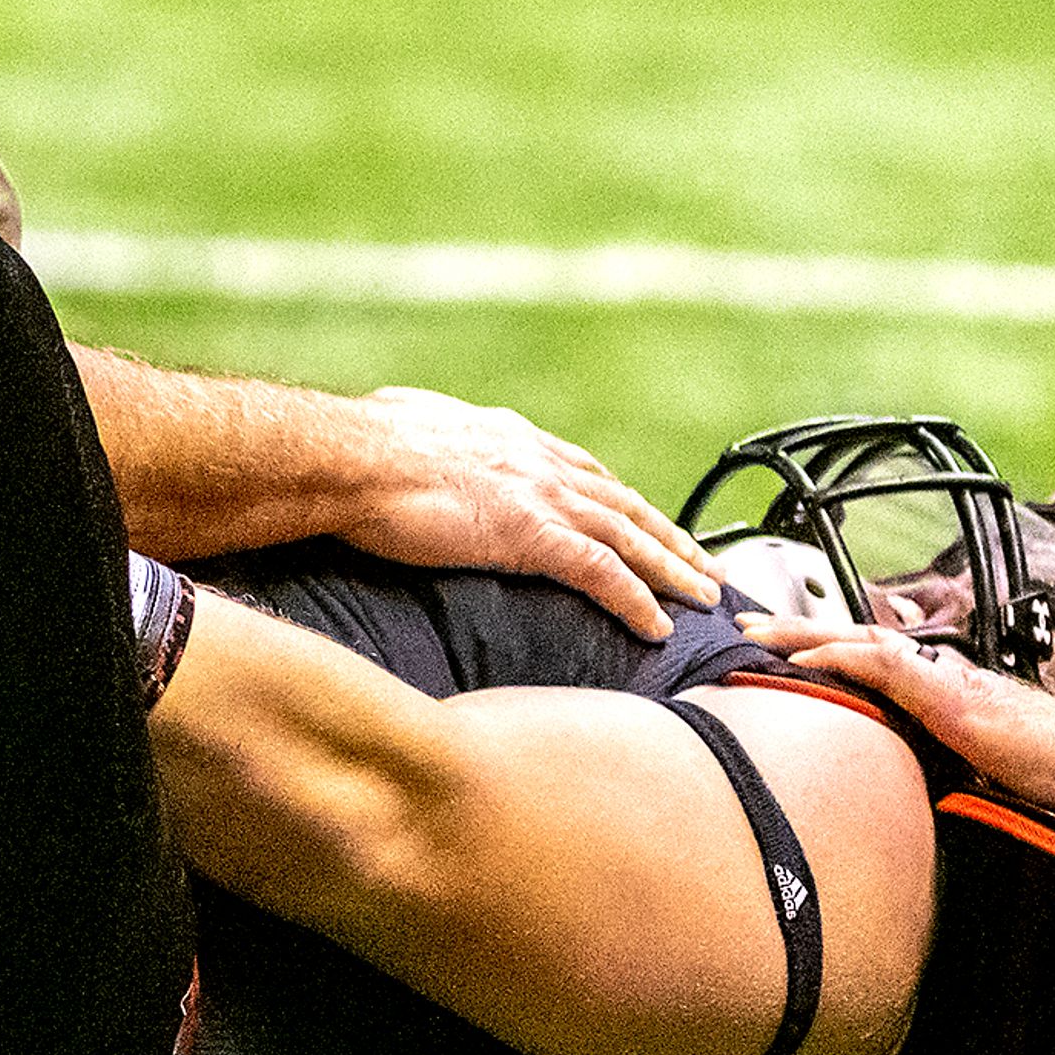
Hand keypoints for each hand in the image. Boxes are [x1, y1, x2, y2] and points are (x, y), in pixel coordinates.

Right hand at [335, 386, 722, 642]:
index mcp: (509, 438)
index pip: (584, 472)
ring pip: (630, 538)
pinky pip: (603, 574)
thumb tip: (406, 435)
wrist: (349, 458)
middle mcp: (538, 461)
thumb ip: (426, 437)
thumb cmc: (359, 446)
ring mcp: (540, 497)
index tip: (646, 519)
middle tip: (704, 564)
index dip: (622, 501)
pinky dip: (637, 601)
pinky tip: (659, 628)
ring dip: (674, 570)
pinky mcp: (532, 535)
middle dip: (669, 536)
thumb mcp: (404, 427)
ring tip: (705, 599)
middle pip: (624, 504)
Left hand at [736, 617, 1054, 840]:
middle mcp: (942, 682)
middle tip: (745, 624)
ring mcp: (944, 685)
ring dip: (802, 634)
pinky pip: (880, 667)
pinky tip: (795, 657)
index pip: (876, 668)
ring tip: (752, 627)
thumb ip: (964, 798)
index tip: (784, 657)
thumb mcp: (996, 792)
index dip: (829, 656)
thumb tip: (938, 838)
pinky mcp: (948, 696)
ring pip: (857, 644)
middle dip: (797, 632)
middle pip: (855, 645)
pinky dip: (836, 657)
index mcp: (950, 701)